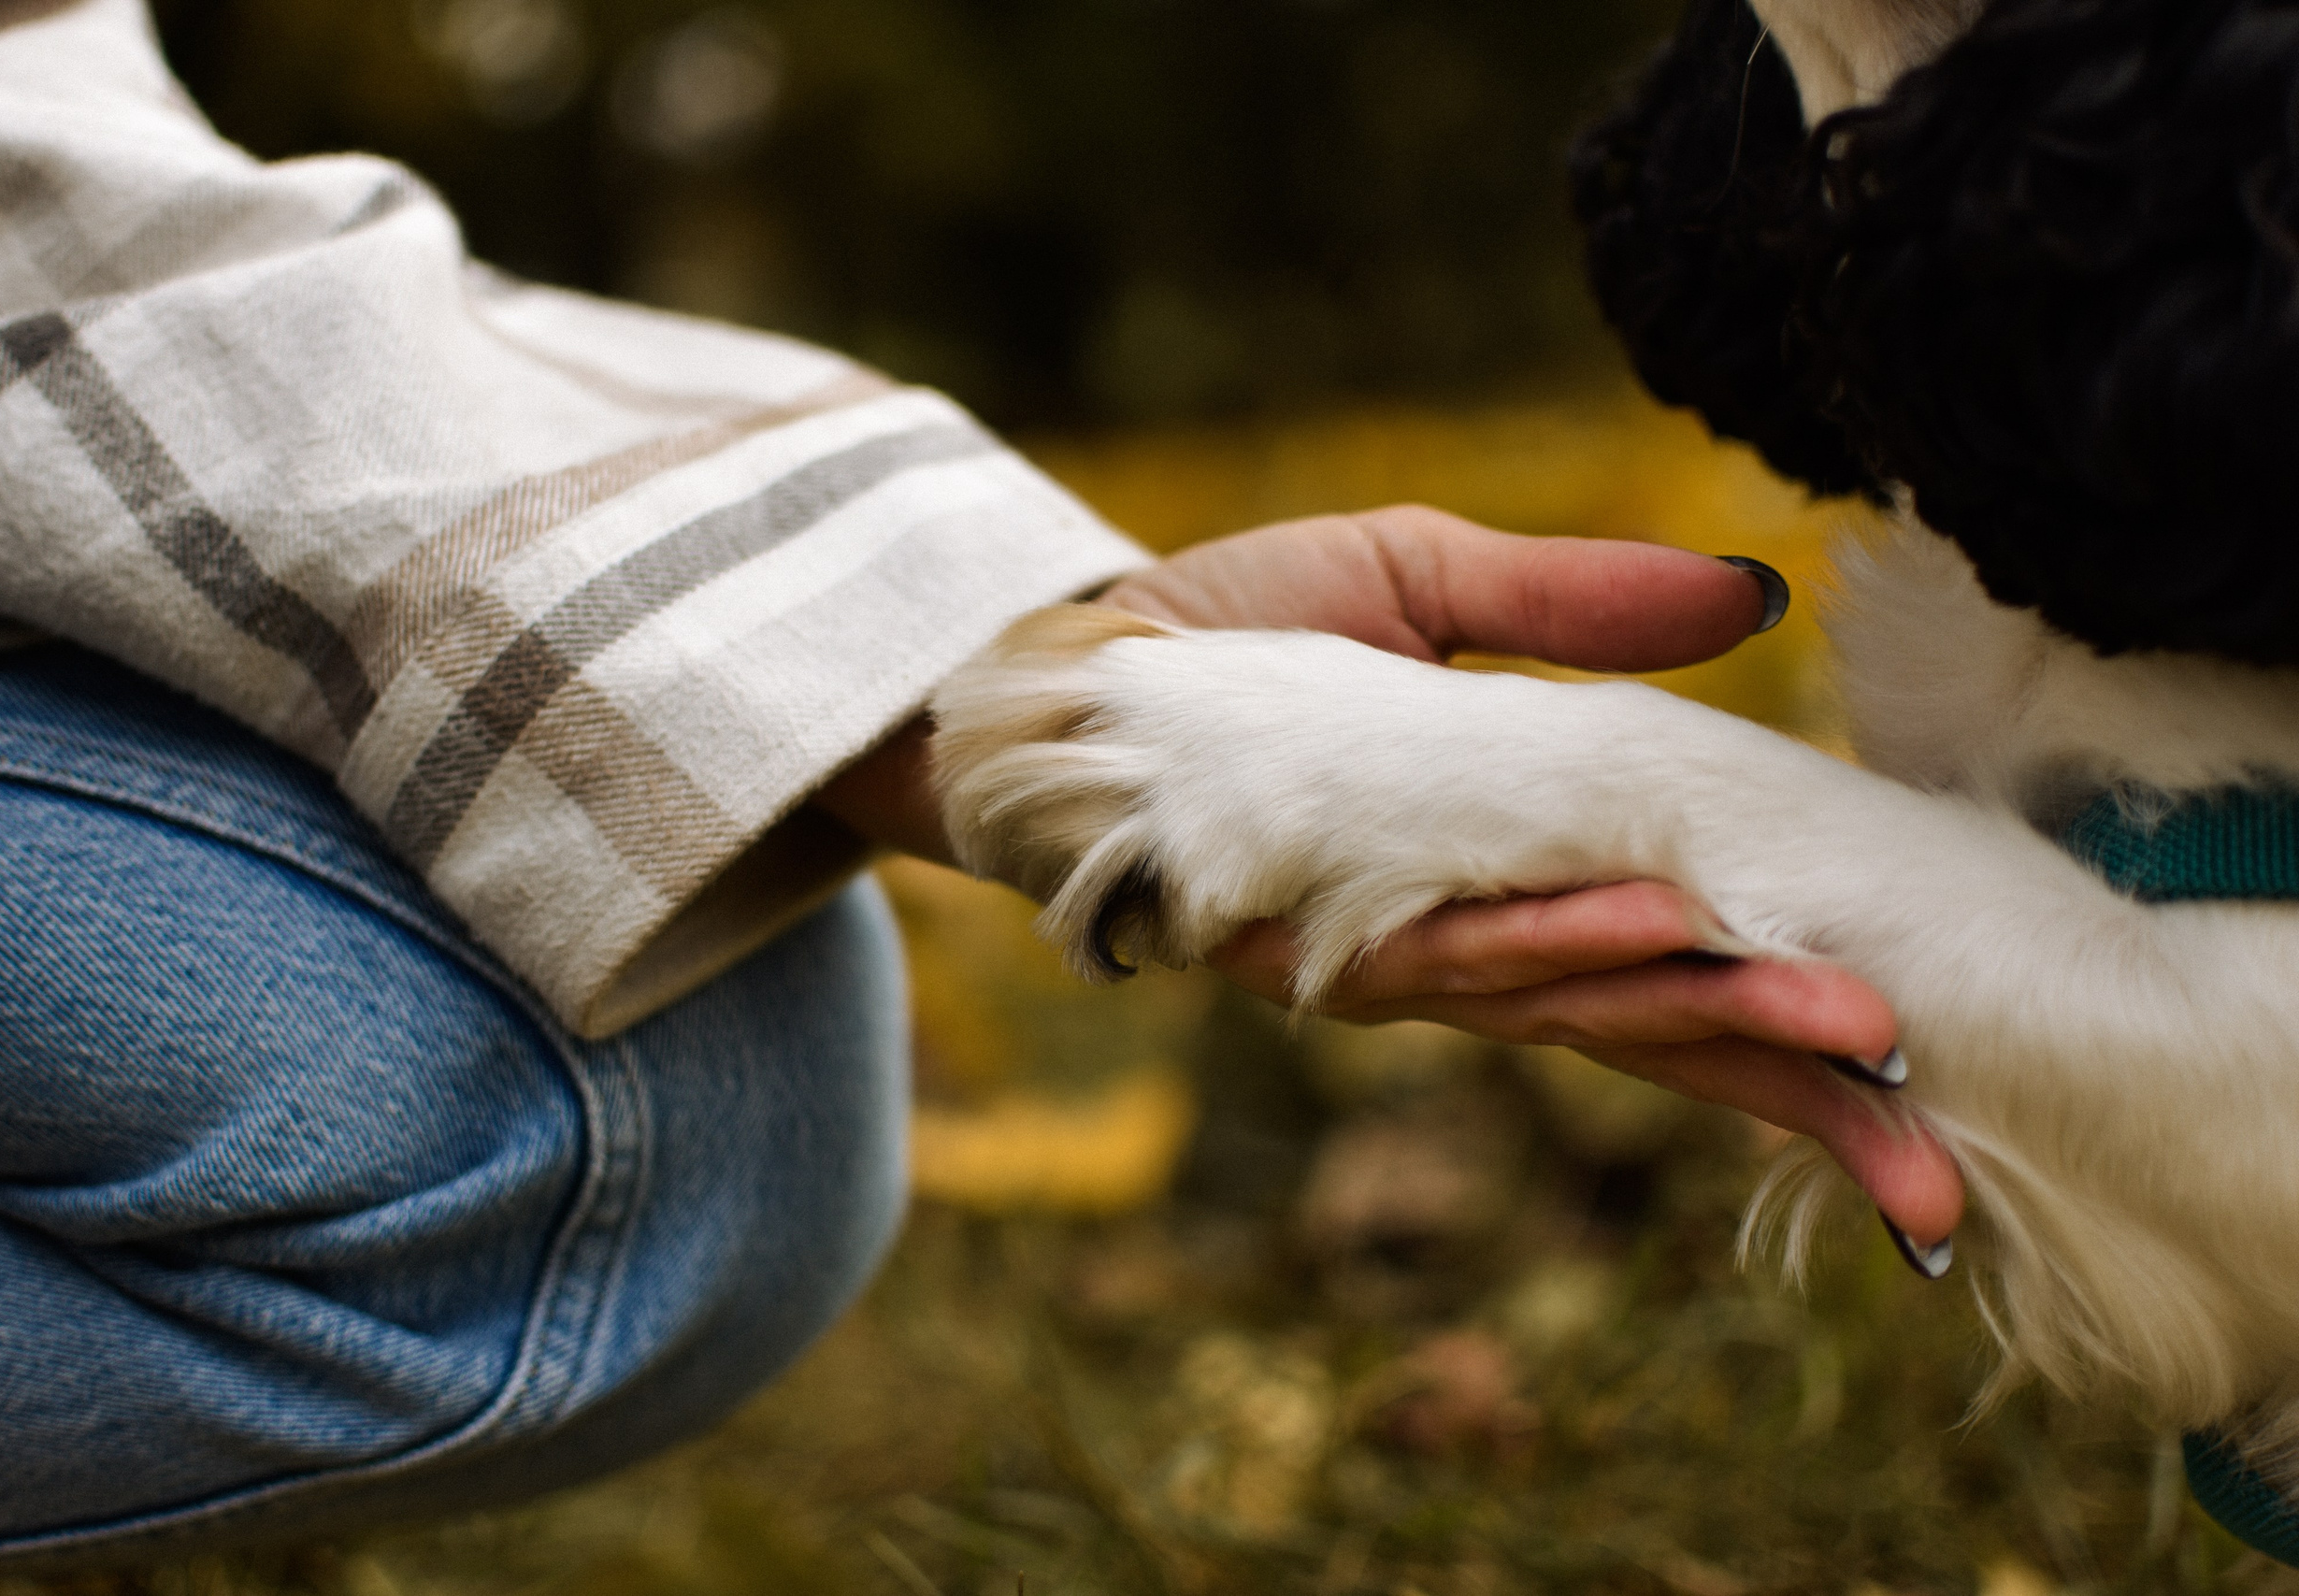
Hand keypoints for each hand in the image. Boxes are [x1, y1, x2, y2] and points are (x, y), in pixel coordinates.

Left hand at [1106, 506, 1961, 1247]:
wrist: (1065, 659)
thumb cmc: (1243, 629)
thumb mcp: (1426, 585)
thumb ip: (1577, 605)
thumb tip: (1755, 589)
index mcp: (1512, 872)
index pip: (1678, 960)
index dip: (1790, 1014)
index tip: (1921, 1061)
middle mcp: (1460, 944)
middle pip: (1645, 1021)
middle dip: (1782, 1072)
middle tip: (1921, 1127)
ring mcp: (1380, 958)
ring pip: (1561, 1002)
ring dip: (1698, 1013)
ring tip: (1836, 1025)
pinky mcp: (1296, 945)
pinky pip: (1436, 955)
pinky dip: (1545, 943)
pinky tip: (1652, 930)